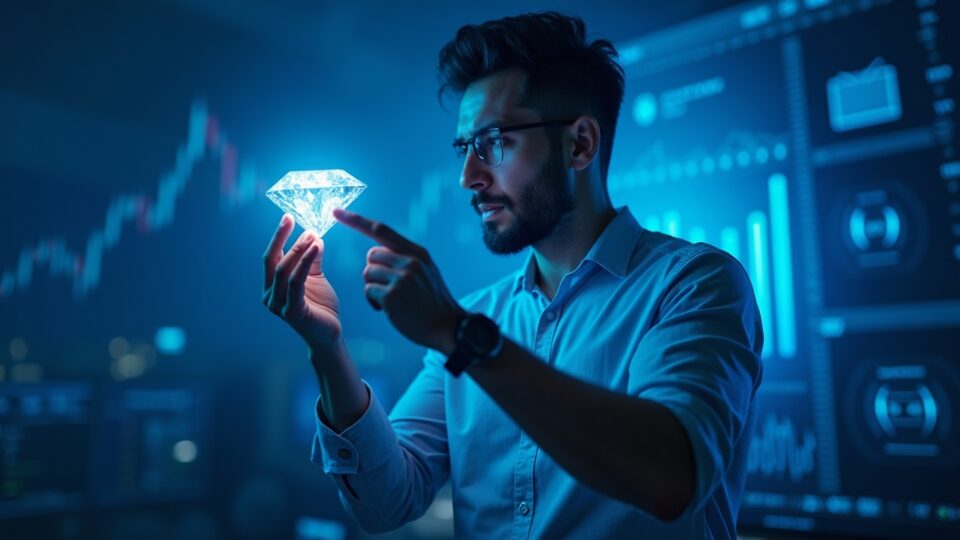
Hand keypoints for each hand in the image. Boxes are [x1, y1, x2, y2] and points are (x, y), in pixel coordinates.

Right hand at [262, 214, 342, 353]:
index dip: (278, 236)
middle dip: (286, 239)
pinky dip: (305, 263)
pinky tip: (316, 249)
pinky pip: (296, 283)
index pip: (271, 256)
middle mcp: (269, 295)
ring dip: (298, 250)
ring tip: (312, 235)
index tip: (288, 216)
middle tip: (301, 224)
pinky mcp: (291, 312)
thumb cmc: (320, 305)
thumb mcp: (315, 277)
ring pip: (283, 271)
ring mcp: (278, 305)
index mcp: (271, 286)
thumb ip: (311, 259)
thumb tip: (314, 235)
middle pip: (274, 261)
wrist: (329, 334)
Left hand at [333, 208, 464, 353]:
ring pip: (368, 273)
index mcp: (417, 252)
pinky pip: (368, 291)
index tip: (336, 212)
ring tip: (391, 299)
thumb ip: (406, 258)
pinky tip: (388, 309)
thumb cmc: (433, 301)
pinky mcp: (392, 296)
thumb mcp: (427, 271)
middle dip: (373, 271)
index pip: (381, 229)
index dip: (356, 220)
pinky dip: (373, 301)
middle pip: (371, 256)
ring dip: (373, 287)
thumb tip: (378, 252)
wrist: (447, 326)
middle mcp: (409, 261)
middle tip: (388, 287)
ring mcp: (401, 278)